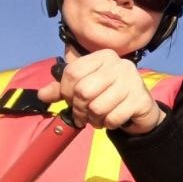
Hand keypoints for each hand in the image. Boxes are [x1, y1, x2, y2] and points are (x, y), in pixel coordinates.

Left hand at [36, 50, 164, 133]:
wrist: (140, 108)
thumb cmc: (109, 95)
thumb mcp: (85, 88)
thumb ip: (63, 89)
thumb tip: (42, 94)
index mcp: (104, 57)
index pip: (73, 72)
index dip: (66, 92)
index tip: (71, 101)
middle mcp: (119, 65)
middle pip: (83, 90)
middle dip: (79, 109)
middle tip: (82, 116)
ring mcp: (132, 81)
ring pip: (97, 107)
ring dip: (93, 120)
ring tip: (97, 119)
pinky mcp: (140, 99)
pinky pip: (112, 118)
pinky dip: (108, 124)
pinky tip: (111, 121)